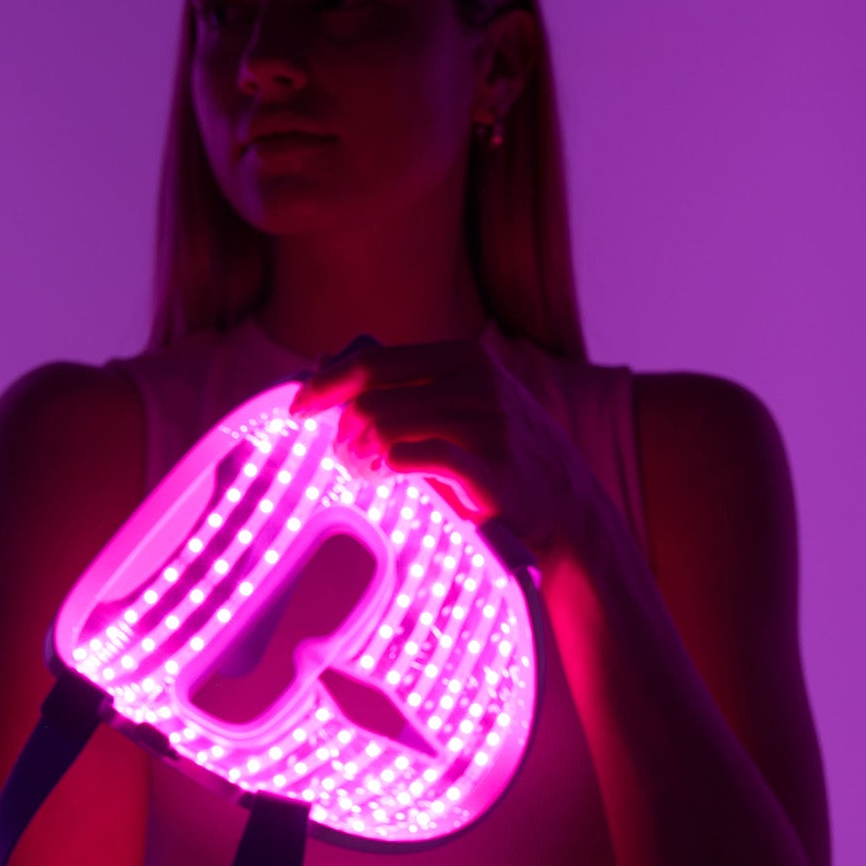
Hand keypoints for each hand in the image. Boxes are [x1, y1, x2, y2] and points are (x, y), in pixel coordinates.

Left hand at [288, 340, 595, 555]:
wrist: (566, 506)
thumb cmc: (501, 454)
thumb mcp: (458, 403)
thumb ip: (398, 382)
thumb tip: (324, 360)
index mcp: (464, 358)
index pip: (373, 361)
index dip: (327, 384)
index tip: (299, 408)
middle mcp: (477, 383)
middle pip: (372, 396)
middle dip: (341, 429)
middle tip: (341, 457)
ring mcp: (485, 425)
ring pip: (384, 426)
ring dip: (358, 454)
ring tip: (360, 473)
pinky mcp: (488, 470)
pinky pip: (413, 458)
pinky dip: (384, 468)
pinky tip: (383, 479)